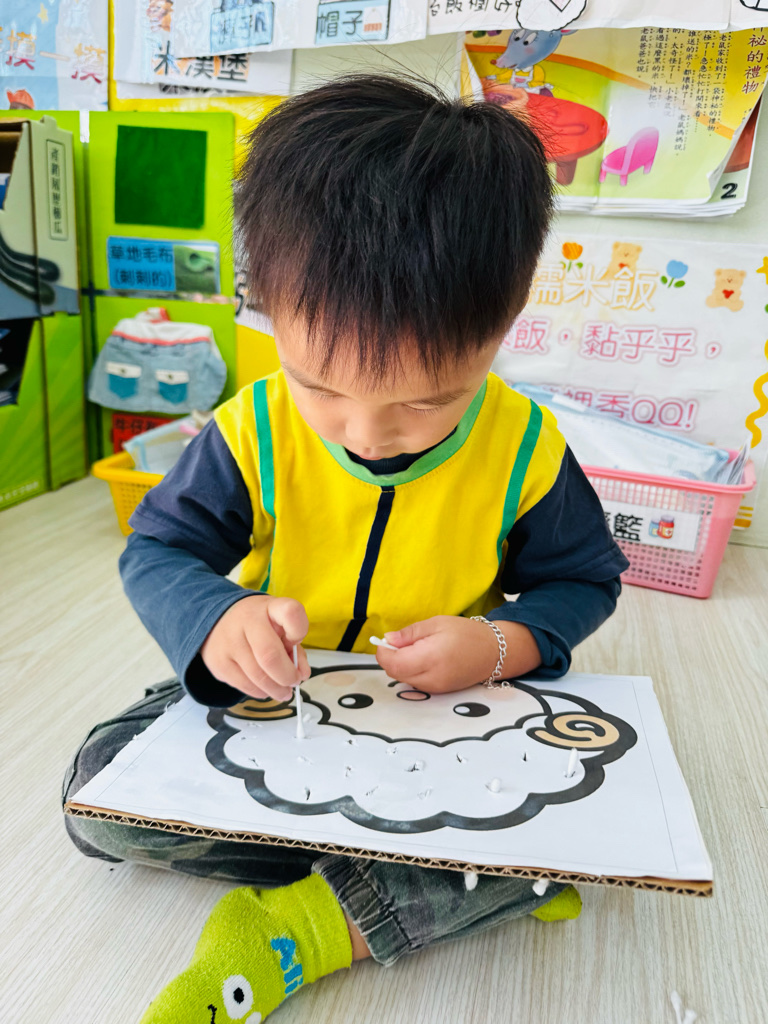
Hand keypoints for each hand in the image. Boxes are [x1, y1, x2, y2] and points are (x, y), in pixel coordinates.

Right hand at [201, 594, 310, 701]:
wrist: (218, 621)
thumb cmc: (259, 625)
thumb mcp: (281, 626)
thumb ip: (296, 649)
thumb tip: (301, 675)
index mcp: (270, 607)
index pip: (291, 612)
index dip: (299, 631)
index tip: (296, 640)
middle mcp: (247, 621)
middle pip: (270, 655)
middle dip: (287, 676)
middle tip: (294, 682)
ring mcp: (229, 642)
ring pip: (257, 677)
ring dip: (276, 690)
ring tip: (283, 691)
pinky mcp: (217, 663)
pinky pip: (245, 686)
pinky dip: (260, 692)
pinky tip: (265, 688)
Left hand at [374, 616, 540, 693]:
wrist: (493, 653)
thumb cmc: (466, 633)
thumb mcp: (436, 623)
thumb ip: (410, 634)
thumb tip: (388, 640)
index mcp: (430, 657)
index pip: (393, 664)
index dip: (383, 653)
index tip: (386, 641)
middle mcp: (431, 678)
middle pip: (395, 673)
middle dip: (391, 658)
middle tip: (401, 642)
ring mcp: (435, 688)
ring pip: (403, 679)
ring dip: (401, 665)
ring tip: (416, 649)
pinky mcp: (438, 692)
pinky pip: (415, 683)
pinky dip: (411, 672)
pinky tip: (423, 659)